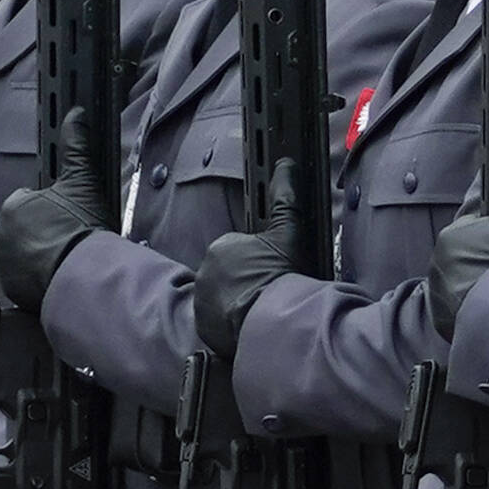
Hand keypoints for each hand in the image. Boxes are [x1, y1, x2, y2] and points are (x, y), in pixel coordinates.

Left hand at [0, 110, 113, 314]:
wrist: (82, 274)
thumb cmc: (81, 227)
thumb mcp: (82, 182)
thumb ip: (75, 147)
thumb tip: (75, 113)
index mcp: (13, 205)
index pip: (27, 201)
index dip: (49, 209)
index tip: (66, 219)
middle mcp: (0, 233)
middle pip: (22, 228)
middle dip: (40, 232)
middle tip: (66, 238)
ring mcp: (3, 262)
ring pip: (20, 252)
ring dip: (36, 254)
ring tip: (62, 258)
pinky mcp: (10, 287)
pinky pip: (21, 278)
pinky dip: (34, 277)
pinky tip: (55, 275)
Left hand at [194, 158, 308, 356]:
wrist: (272, 321)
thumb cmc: (280, 275)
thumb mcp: (287, 234)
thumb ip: (284, 199)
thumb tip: (285, 165)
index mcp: (221, 247)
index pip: (239, 251)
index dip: (259, 261)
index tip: (272, 271)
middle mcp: (205, 271)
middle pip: (229, 273)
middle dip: (246, 279)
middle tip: (268, 289)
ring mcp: (201, 298)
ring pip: (221, 295)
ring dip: (237, 300)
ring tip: (259, 307)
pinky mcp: (202, 323)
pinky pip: (215, 319)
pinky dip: (229, 320)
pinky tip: (248, 321)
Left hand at [430, 149, 488, 340]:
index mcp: (455, 232)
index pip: (474, 211)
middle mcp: (441, 258)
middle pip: (467, 243)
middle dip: (485, 241)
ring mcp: (440, 287)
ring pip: (460, 271)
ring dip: (477, 271)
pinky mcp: (444, 313)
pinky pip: (458, 300)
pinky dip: (473, 296)